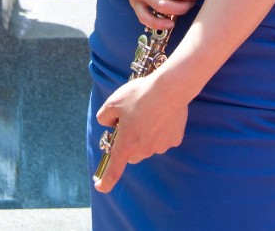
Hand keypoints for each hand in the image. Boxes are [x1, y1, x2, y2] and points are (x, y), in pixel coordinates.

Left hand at [93, 71, 189, 192]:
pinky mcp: (174, 140)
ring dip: (145, 136)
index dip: (105, 181)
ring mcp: (161, 146)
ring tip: (148, 112)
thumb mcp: (113, 101)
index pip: (114, 170)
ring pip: (148, 146)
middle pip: (132, 154)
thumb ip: (104, 116)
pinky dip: (160, 130)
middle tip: (129, 123)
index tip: (99, 187)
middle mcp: (144, 150)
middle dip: (129, 144)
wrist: (170, 89)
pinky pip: (163, 139)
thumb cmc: (140, 95)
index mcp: (127, 144)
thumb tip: (109, 124)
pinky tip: (161, 114)